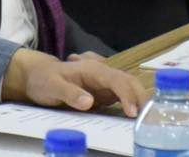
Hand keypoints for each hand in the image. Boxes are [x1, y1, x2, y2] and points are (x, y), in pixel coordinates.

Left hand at [2, 49, 147, 117]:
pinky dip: (133, 105)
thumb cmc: (44, 79)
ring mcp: (105, 83)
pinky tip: (138, 118)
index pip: (117, 80)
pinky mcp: (104, 93)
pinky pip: (123, 97)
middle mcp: (103, 74)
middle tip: (151, 118)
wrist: (37, 75)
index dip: (127, 95)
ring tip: (150, 119)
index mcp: (93, 70)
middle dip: (142, 97)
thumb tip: (89, 102)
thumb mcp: (52, 86)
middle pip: (129, 82)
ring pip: (129, 88)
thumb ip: (70, 93)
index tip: (133, 113)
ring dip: (140, 101)